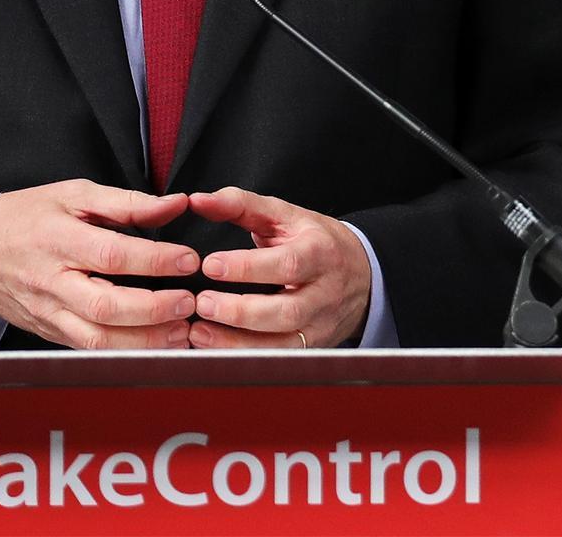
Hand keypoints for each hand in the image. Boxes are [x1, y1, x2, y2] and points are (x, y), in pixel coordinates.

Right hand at [0, 180, 197, 349]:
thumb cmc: (29, 216)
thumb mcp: (74, 194)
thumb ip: (128, 202)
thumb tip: (177, 203)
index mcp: (59, 240)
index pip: (112, 255)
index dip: (154, 260)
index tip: (189, 260)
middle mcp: (52, 282)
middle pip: (105, 306)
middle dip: (153, 309)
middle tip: (189, 302)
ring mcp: (49, 313)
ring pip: (97, 339)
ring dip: (144, 341)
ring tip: (181, 332)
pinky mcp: (49, 333)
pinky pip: (88, 350)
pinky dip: (125, 353)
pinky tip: (156, 345)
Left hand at [187, 186, 370, 348]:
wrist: (364, 274)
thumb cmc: (316, 242)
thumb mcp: (287, 216)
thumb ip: (242, 205)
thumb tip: (199, 200)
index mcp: (320, 252)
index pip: (287, 264)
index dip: (247, 268)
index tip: (210, 265)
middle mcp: (324, 292)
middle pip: (286, 311)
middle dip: (239, 311)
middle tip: (201, 302)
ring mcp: (319, 325)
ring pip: (281, 344)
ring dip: (235, 343)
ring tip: (198, 332)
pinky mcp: (311, 347)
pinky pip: (277, 361)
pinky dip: (243, 359)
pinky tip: (213, 350)